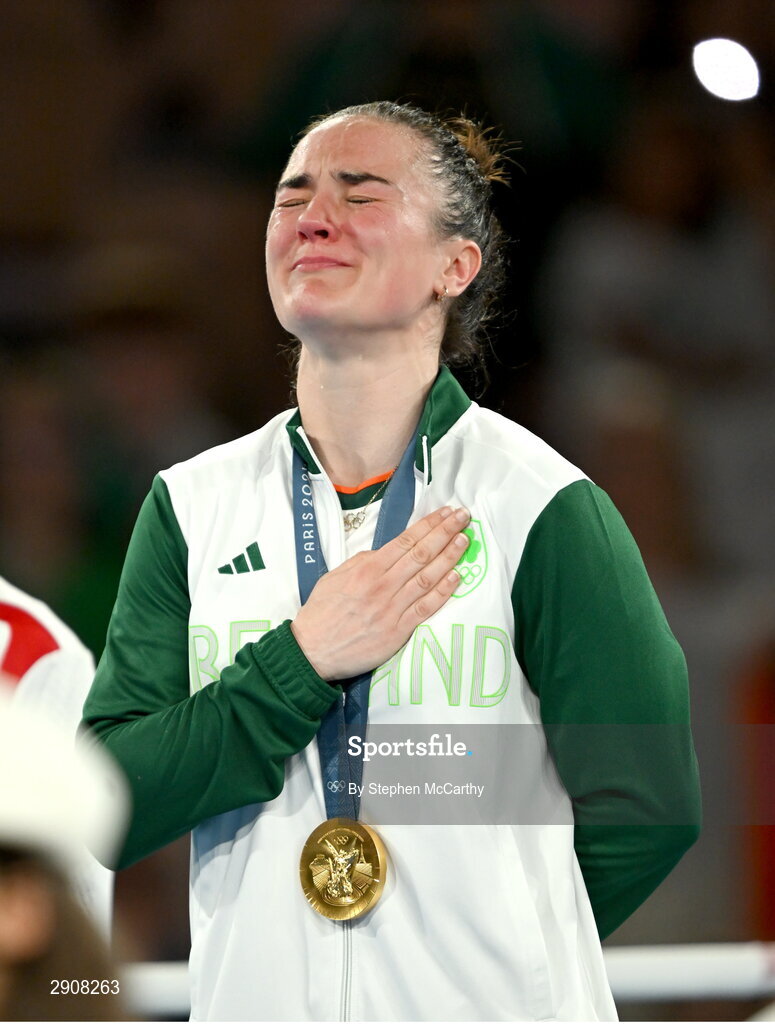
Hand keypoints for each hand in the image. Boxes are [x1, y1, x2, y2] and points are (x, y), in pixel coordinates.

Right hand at [291, 506, 469, 679]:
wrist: (312, 650)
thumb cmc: (322, 612)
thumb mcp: (336, 577)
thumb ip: (362, 562)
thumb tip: (385, 552)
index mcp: (367, 569)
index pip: (406, 540)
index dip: (429, 524)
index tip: (446, 513)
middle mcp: (382, 585)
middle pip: (422, 554)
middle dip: (445, 533)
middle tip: (464, 518)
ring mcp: (392, 609)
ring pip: (428, 578)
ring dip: (449, 557)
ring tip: (465, 541)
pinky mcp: (398, 631)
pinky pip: (425, 608)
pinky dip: (443, 591)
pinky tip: (457, 577)